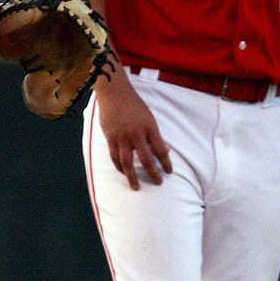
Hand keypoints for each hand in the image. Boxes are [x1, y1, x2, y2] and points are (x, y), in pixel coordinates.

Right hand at [97, 75, 171, 190]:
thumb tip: (165, 150)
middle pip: (146, 159)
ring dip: (132, 176)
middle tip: (158, 183)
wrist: (115, 93)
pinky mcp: (110, 137)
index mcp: (149, 128)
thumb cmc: (134, 104)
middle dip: (153, 173)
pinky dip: (119, 167)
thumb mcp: (149, 117)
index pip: (160, 149)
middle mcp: (136, 134)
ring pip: (127, 162)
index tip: (169, 171)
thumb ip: (155, 135)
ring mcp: (122, 137)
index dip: (166, 162)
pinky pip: (114, 157)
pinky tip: (123, 172)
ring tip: (136, 186)